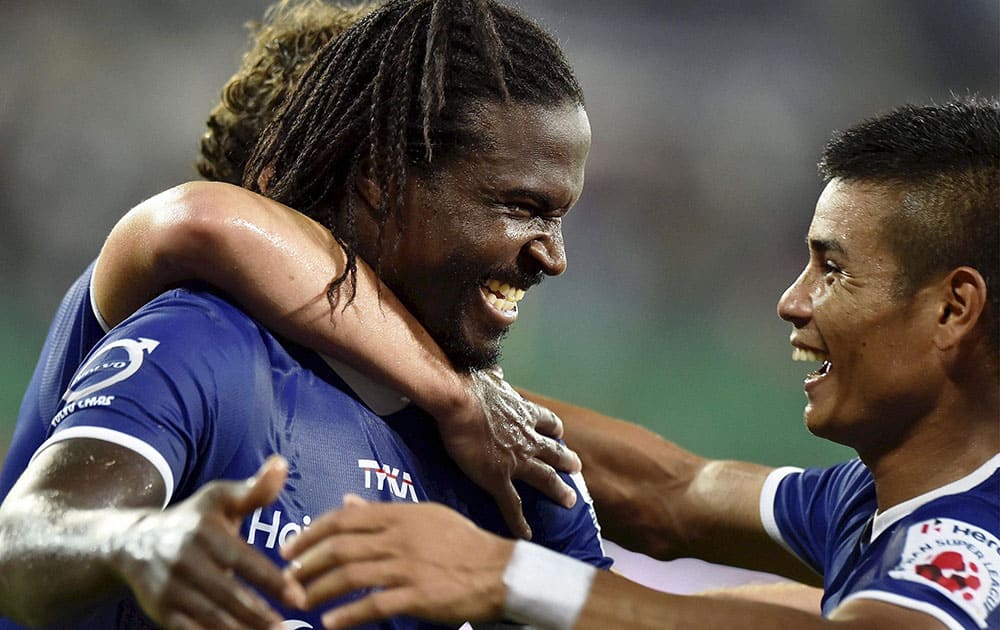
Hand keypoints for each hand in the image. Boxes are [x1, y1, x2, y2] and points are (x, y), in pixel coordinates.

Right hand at [114, 456, 304, 628]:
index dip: (271, 581)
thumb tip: (281, 464)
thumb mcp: (220, 498)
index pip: (242, 560)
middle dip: (259, 615)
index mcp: (204, 532)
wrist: (133, 542)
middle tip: (289, 628)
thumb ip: (254, 490)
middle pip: (227, 594)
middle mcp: (184, 561)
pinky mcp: (160, 611)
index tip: (298, 597)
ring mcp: (169, 588)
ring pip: (210, 617)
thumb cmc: (192, 519)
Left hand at [282, 494, 513, 628]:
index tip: (290, 549)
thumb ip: (382, 511)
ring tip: (300, 601)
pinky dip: (348, 615)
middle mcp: (399, 537)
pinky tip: (330, 623)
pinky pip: (374, 605)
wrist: (499, 570)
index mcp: (399, 515)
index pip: (343, 520)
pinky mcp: (418, 596)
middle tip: (287, 579)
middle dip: (306, 564)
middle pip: (339, 547)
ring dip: (319, 590)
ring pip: (350, 576)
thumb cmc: (461, 542)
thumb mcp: (423, 516)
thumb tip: (346, 503)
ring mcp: (408, 567)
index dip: (310, 534)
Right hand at [437, 367, 581, 538]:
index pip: (546, 422)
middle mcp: (526, 437)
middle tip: (577, 468)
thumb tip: (496, 371)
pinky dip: (520, 521)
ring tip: (570, 501)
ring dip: (559, 490)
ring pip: (545, 479)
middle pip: (553, 452)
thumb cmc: (469, 384)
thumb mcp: (488, 377)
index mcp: (523, 413)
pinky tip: (527, 534)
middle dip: (566, 461)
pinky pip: (512, 505)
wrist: (458, 400)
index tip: (558, 434)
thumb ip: (495, 379)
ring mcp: (516, 460)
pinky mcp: (498, 478)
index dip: (553, 429)